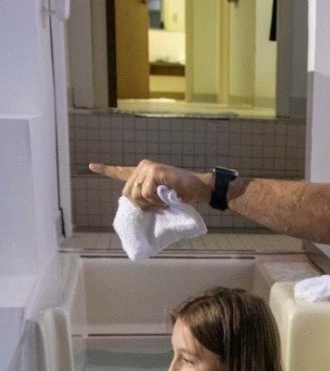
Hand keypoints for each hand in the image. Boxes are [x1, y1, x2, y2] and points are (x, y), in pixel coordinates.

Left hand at [89, 159, 212, 209]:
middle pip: (127, 193)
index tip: (91, 166)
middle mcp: (143, 167)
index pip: (121, 171)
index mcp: (143, 173)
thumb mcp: (159, 197)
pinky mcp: (155, 171)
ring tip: (164, 199)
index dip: (106, 170)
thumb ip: (144, 197)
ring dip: (151, 203)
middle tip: (158, 205)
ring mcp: (148, 168)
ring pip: (137, 194)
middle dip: (141, 204)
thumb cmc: (181, 194)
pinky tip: (167, 195)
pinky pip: (147, 193)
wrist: (198, 188)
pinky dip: (157, 200)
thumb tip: (134, 204)